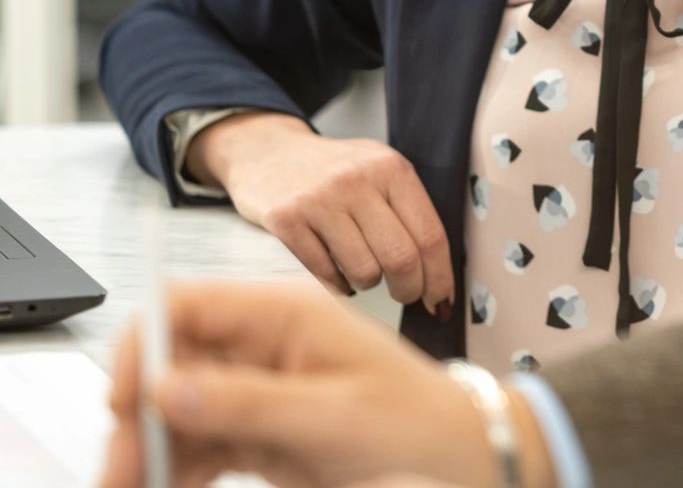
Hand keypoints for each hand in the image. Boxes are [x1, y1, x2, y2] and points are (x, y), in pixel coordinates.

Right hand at [100, 281, 553, 487]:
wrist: (465, 459)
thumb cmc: (418, 424)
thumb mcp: (333, 416)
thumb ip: (249, 403)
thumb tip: (166, 390)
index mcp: (286, 314)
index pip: (188, 306)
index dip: (145, 346)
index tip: (125, 404)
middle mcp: (264, 345)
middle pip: (171, 366)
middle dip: (138, 419)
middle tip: (123, 472)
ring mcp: (259, 389)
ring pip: (176, 413)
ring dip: (149, 451)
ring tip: (135, 486)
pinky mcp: (259, 432)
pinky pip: (198, 444)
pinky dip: (175, 467)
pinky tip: (167, 485)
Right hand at [191, 112, 453, 315]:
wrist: (267, 152)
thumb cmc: (334, 172)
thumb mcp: (378, 171)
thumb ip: (408, 209)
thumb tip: (439, 271)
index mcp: (392, 168)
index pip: (430, 234)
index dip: (440, 275)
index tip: (441, 300)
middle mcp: (358, 180)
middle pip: (401, 258)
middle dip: (409, 289)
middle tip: (406, 296)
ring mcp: (320, 199)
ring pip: (363, 270)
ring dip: (368, 284)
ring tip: (363, 273)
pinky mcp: (286, 219)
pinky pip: (323, 274)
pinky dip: (337, 285)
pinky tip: (337, 275)